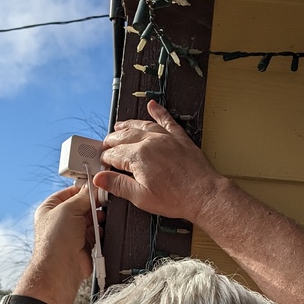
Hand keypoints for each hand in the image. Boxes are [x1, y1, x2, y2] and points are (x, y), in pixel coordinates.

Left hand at [22, 185, 99, 303]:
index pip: (70, 193)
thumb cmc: (55, 241)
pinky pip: (95, 233)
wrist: (61, 268)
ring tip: (101, 218)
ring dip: (97, 218)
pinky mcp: (83, 244)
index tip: (96, 187)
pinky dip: (100, 231)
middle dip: (93, 205)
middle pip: (82, 206)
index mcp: (50, 208)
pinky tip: (101, 230)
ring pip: (90, 219)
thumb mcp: (69, 209)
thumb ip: (83, 196)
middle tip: (103, 202)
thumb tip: (93, 187)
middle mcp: (60, 221)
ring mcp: (72, 233)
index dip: (83, 190)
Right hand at [95, 100, 222, 222]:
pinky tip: (153, 106)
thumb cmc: (176, 198)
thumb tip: (99, 178)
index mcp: (138, 156)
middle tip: (105, 145)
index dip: (106, 159)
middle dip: (112, 141)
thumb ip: (118, 185)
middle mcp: (150, 142)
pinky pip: (167, 121)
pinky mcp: (180, 138)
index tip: (103, 164)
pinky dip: (159, 112)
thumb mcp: (141, 197)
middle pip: (124, 136)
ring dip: (128, 125)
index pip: (114, 153)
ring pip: (142, 126)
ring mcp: (166, 138)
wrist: (204, 195)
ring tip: (119, 125)